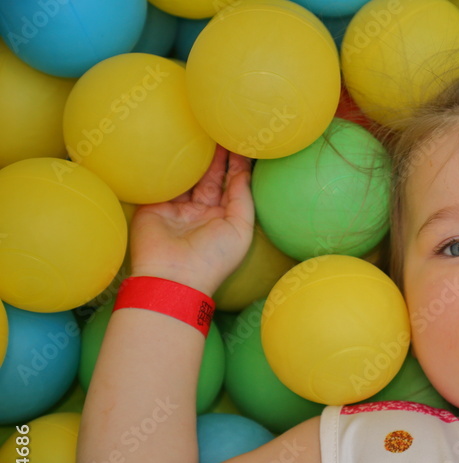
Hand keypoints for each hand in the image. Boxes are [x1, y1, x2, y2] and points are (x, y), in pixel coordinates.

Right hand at [129, 146, 254, 294]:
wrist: (172, 277)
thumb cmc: (213, 258)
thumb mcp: (240, 229)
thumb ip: (242, 198)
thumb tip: (244, 171)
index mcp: (224, 219)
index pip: (232, 186)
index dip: (237, 165)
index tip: (242, 143)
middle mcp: (202, 212)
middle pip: (210, 177)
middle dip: (216, 156)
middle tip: (221, 131)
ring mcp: (178, 208)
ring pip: (188, 176)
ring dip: (195, 156)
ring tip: (202, 132)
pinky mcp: (156, 205)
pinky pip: (163, 180)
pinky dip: (169, 165)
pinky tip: (175, 144)